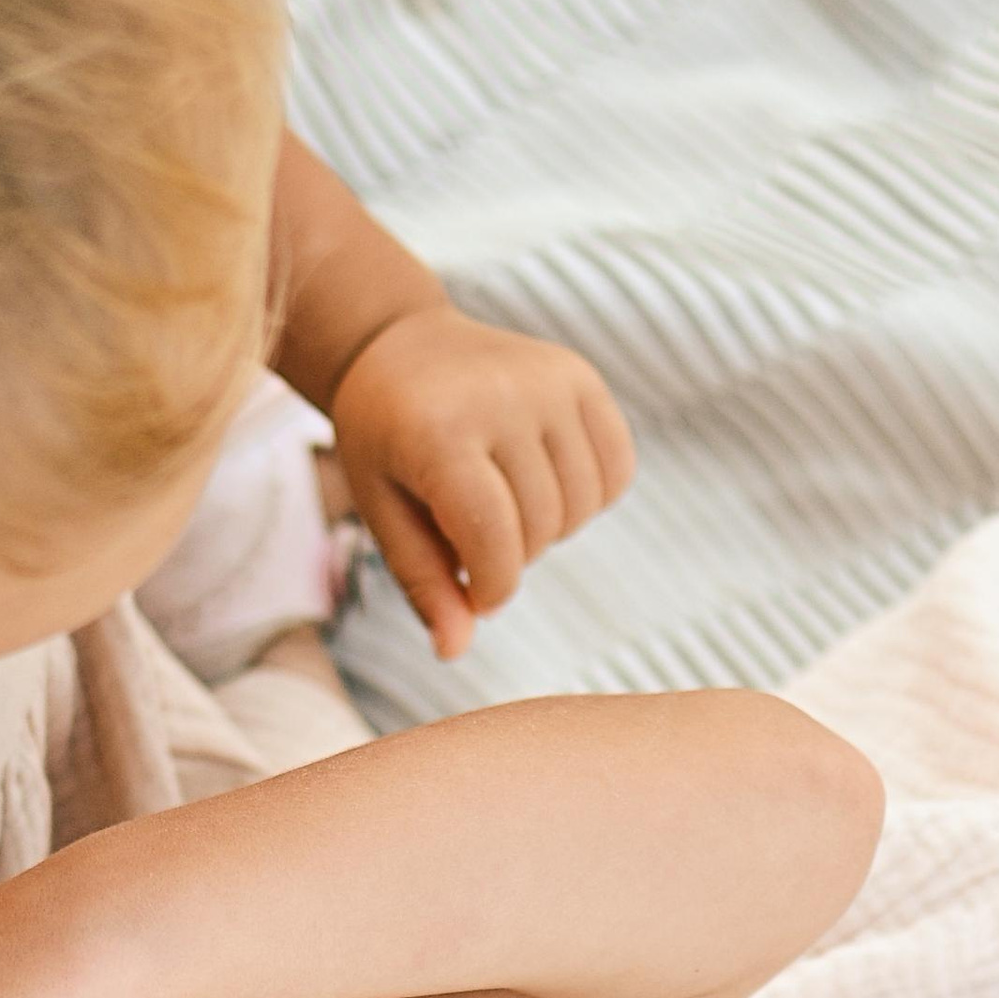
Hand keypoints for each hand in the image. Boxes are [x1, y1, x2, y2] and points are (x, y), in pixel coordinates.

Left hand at [328, 306, 632, 660]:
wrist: (401, 346)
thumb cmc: (384, 441)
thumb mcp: (381, 510)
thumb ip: (422, 581)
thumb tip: (454, 651)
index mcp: (438, 433)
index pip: (494, 544)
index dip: (490, 588)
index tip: (472, 591)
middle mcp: (501, 398)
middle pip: (539, 529)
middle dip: (510, 556)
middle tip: (473, 533)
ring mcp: (548, 382)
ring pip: (581, 507)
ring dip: (548, 529)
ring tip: (504, 504)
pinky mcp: (581, 376)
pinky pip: (616, 471)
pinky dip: (589, 497)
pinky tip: (544, 484)